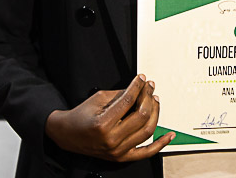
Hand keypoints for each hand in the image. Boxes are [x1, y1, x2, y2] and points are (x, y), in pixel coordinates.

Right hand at [45, 75, 172, 161]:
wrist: (67, 135)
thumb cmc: (80, 116)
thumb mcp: (98, 99)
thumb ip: (120, 95)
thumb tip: (139, 89)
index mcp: (103, 124)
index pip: (128, 101)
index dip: (138, 87)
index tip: (142, 79)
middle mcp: (112, 140)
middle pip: (141, 116)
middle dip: (148, 97)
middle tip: (149, 87)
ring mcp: (118, 151)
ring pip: (147, 131)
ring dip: (155, 113)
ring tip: (155, 100)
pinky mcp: (121, 157)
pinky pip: (146, 152)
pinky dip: (160, 144)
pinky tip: (169, 135)